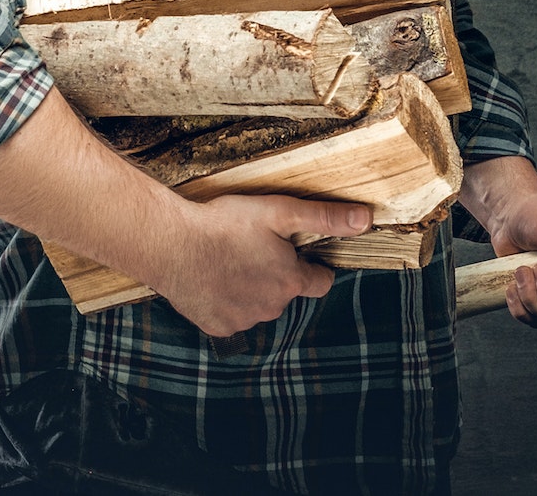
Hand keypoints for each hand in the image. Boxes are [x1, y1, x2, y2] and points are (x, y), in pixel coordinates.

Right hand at [151, 194, 370, 337]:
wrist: (170, 244)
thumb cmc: (224, 224)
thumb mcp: (279, 211)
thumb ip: (324, 217)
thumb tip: (366, 220)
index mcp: (290, 281)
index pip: (321, 281)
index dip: (313, 264)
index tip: (297, 250)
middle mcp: (271, 307)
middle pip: (287, 292)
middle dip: (278, 273)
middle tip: (254, 246)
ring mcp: (243, 320)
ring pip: (259, 304)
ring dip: (252, 287)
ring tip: (231, 259)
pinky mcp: (217, 326)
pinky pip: (232, 316)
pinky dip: (227, 300)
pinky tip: (214, 278)